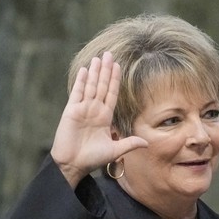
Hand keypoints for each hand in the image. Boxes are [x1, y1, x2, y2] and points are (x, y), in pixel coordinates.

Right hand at [49, 51, 147, 186]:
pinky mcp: (71, 111)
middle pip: (101, 86)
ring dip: (94, 72)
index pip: (112, 94)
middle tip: (109, 54)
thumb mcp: (115, 150)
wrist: (73, 164)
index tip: (118, 66)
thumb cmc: (92, 159)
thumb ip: (129, 144)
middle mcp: (94, 110)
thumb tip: (147, 143)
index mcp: (104, 117)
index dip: (115, 80)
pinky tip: (84, 70)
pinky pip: (77, 93)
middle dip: (105, 70)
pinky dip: (80, 81)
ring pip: (90, 86)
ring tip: (99, 58)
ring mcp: (82, 109)